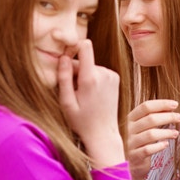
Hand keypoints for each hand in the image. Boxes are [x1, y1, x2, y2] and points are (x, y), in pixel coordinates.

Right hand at [57, 40, 125, 167]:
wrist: (103, 133)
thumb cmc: (81, 121)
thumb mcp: (66, 102)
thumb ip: (64, 77)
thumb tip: (64, 57)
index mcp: (91, 78)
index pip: (85, 46)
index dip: (73, 47)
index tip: (66, 56)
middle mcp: (104, 73)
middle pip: (84, 59)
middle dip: (75, 70)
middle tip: (73, 91)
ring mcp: (112, 75)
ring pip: (90, 66)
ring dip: (83, 77)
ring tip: (82, 96)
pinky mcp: (115, 78)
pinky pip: (98, 71)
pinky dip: (92, 79)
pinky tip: (91, 95)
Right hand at [126, 99, 179, 179]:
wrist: (128, 165)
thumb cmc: (139, 143)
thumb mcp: (142, 128)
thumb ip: (153, 118)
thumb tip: (171, 107)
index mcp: (130, 119)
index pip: (145, 107)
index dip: (161, 104)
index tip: (175, 104)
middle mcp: (128, 130)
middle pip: (150, 119)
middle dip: (168, 116)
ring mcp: (130, 143)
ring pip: (151, 134)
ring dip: (166, 132)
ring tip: (176, 133)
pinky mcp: (134, 156)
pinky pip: (148, 150)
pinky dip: (159, 146)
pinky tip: (166, 144)